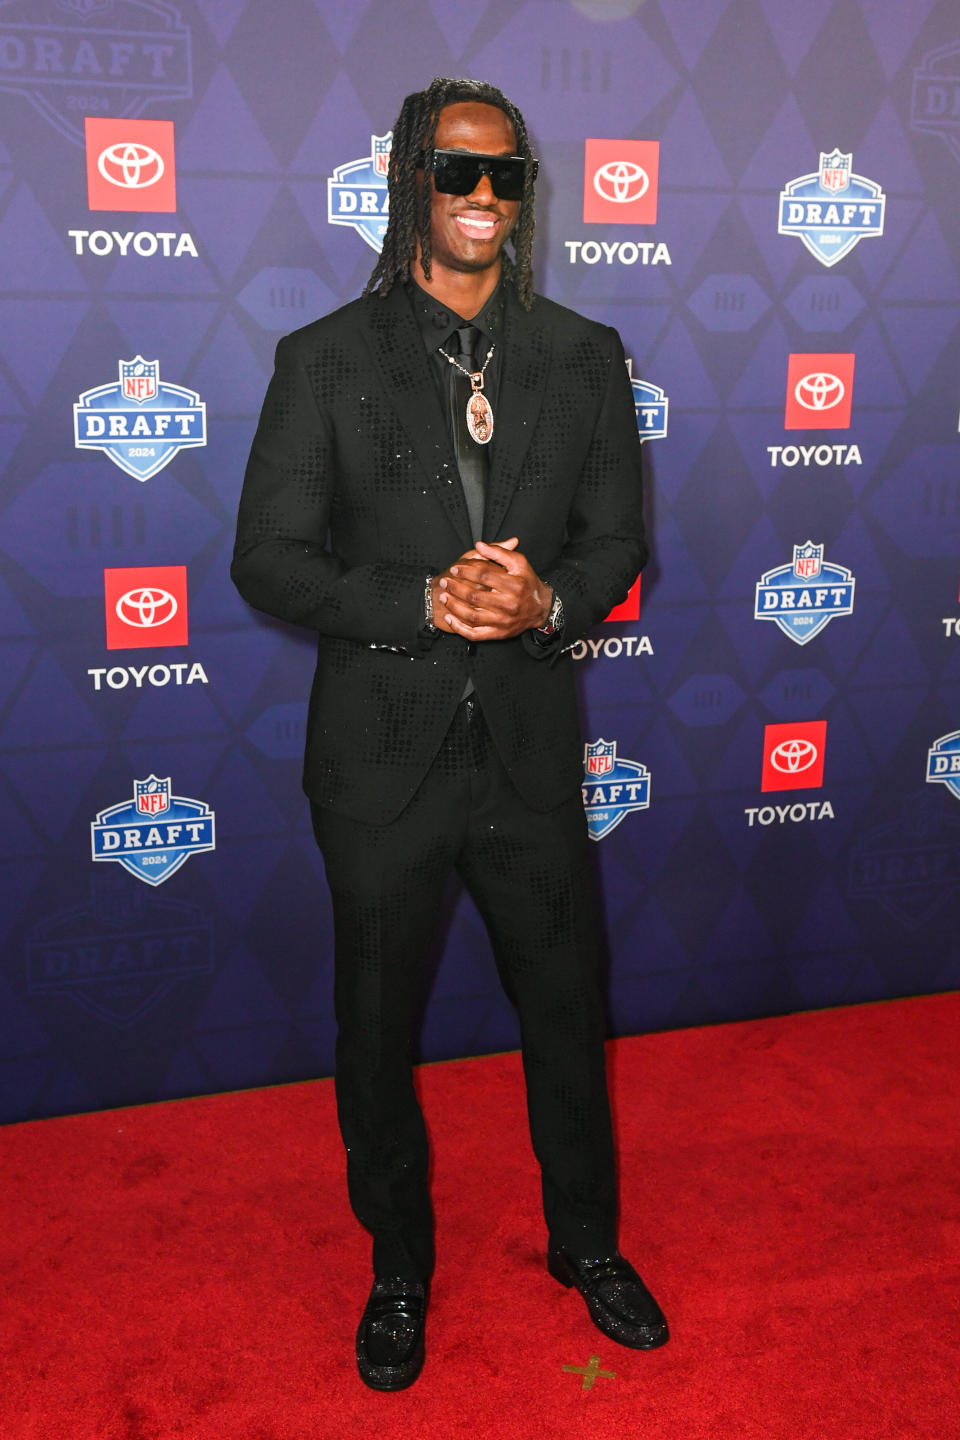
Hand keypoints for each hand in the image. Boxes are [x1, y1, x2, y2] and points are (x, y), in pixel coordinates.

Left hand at [432, 538, 552, 640]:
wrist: (541, 609)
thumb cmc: (528, 583)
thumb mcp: (519, 562)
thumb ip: (499, 552)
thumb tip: (479, 545)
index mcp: (514, 585)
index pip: (484, 575)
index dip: (466, 571)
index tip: (455, 568)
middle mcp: (509, 605)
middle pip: (475, 596)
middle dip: (455, 588)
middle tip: (444, 582)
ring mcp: (503, 622)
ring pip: (472, 616)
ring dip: (454, 606)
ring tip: (444, 596)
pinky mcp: (498, 634)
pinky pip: (475, 634)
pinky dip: (460, 628)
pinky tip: (449, 618)